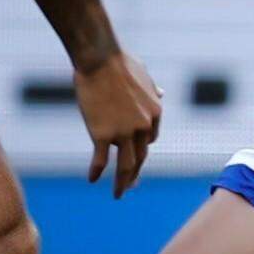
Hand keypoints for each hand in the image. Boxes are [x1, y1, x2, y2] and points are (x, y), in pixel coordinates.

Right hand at [77, 50, 164, 194]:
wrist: (100, 59)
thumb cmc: (119, 62)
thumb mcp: (144, 75)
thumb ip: (152, 89)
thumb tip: (161, 92)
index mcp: (155, 113)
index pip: (150, 139)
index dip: (141, 148)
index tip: (132, 155)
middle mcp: (143, 126)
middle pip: (141, 157)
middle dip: (135, 174)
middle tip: (130, 186)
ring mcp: (124, 133)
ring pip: (125, 165)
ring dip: (122, 183)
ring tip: (118, 194)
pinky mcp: (103, 135)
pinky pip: (101, 160)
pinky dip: (96, 171)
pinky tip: (92, 179)